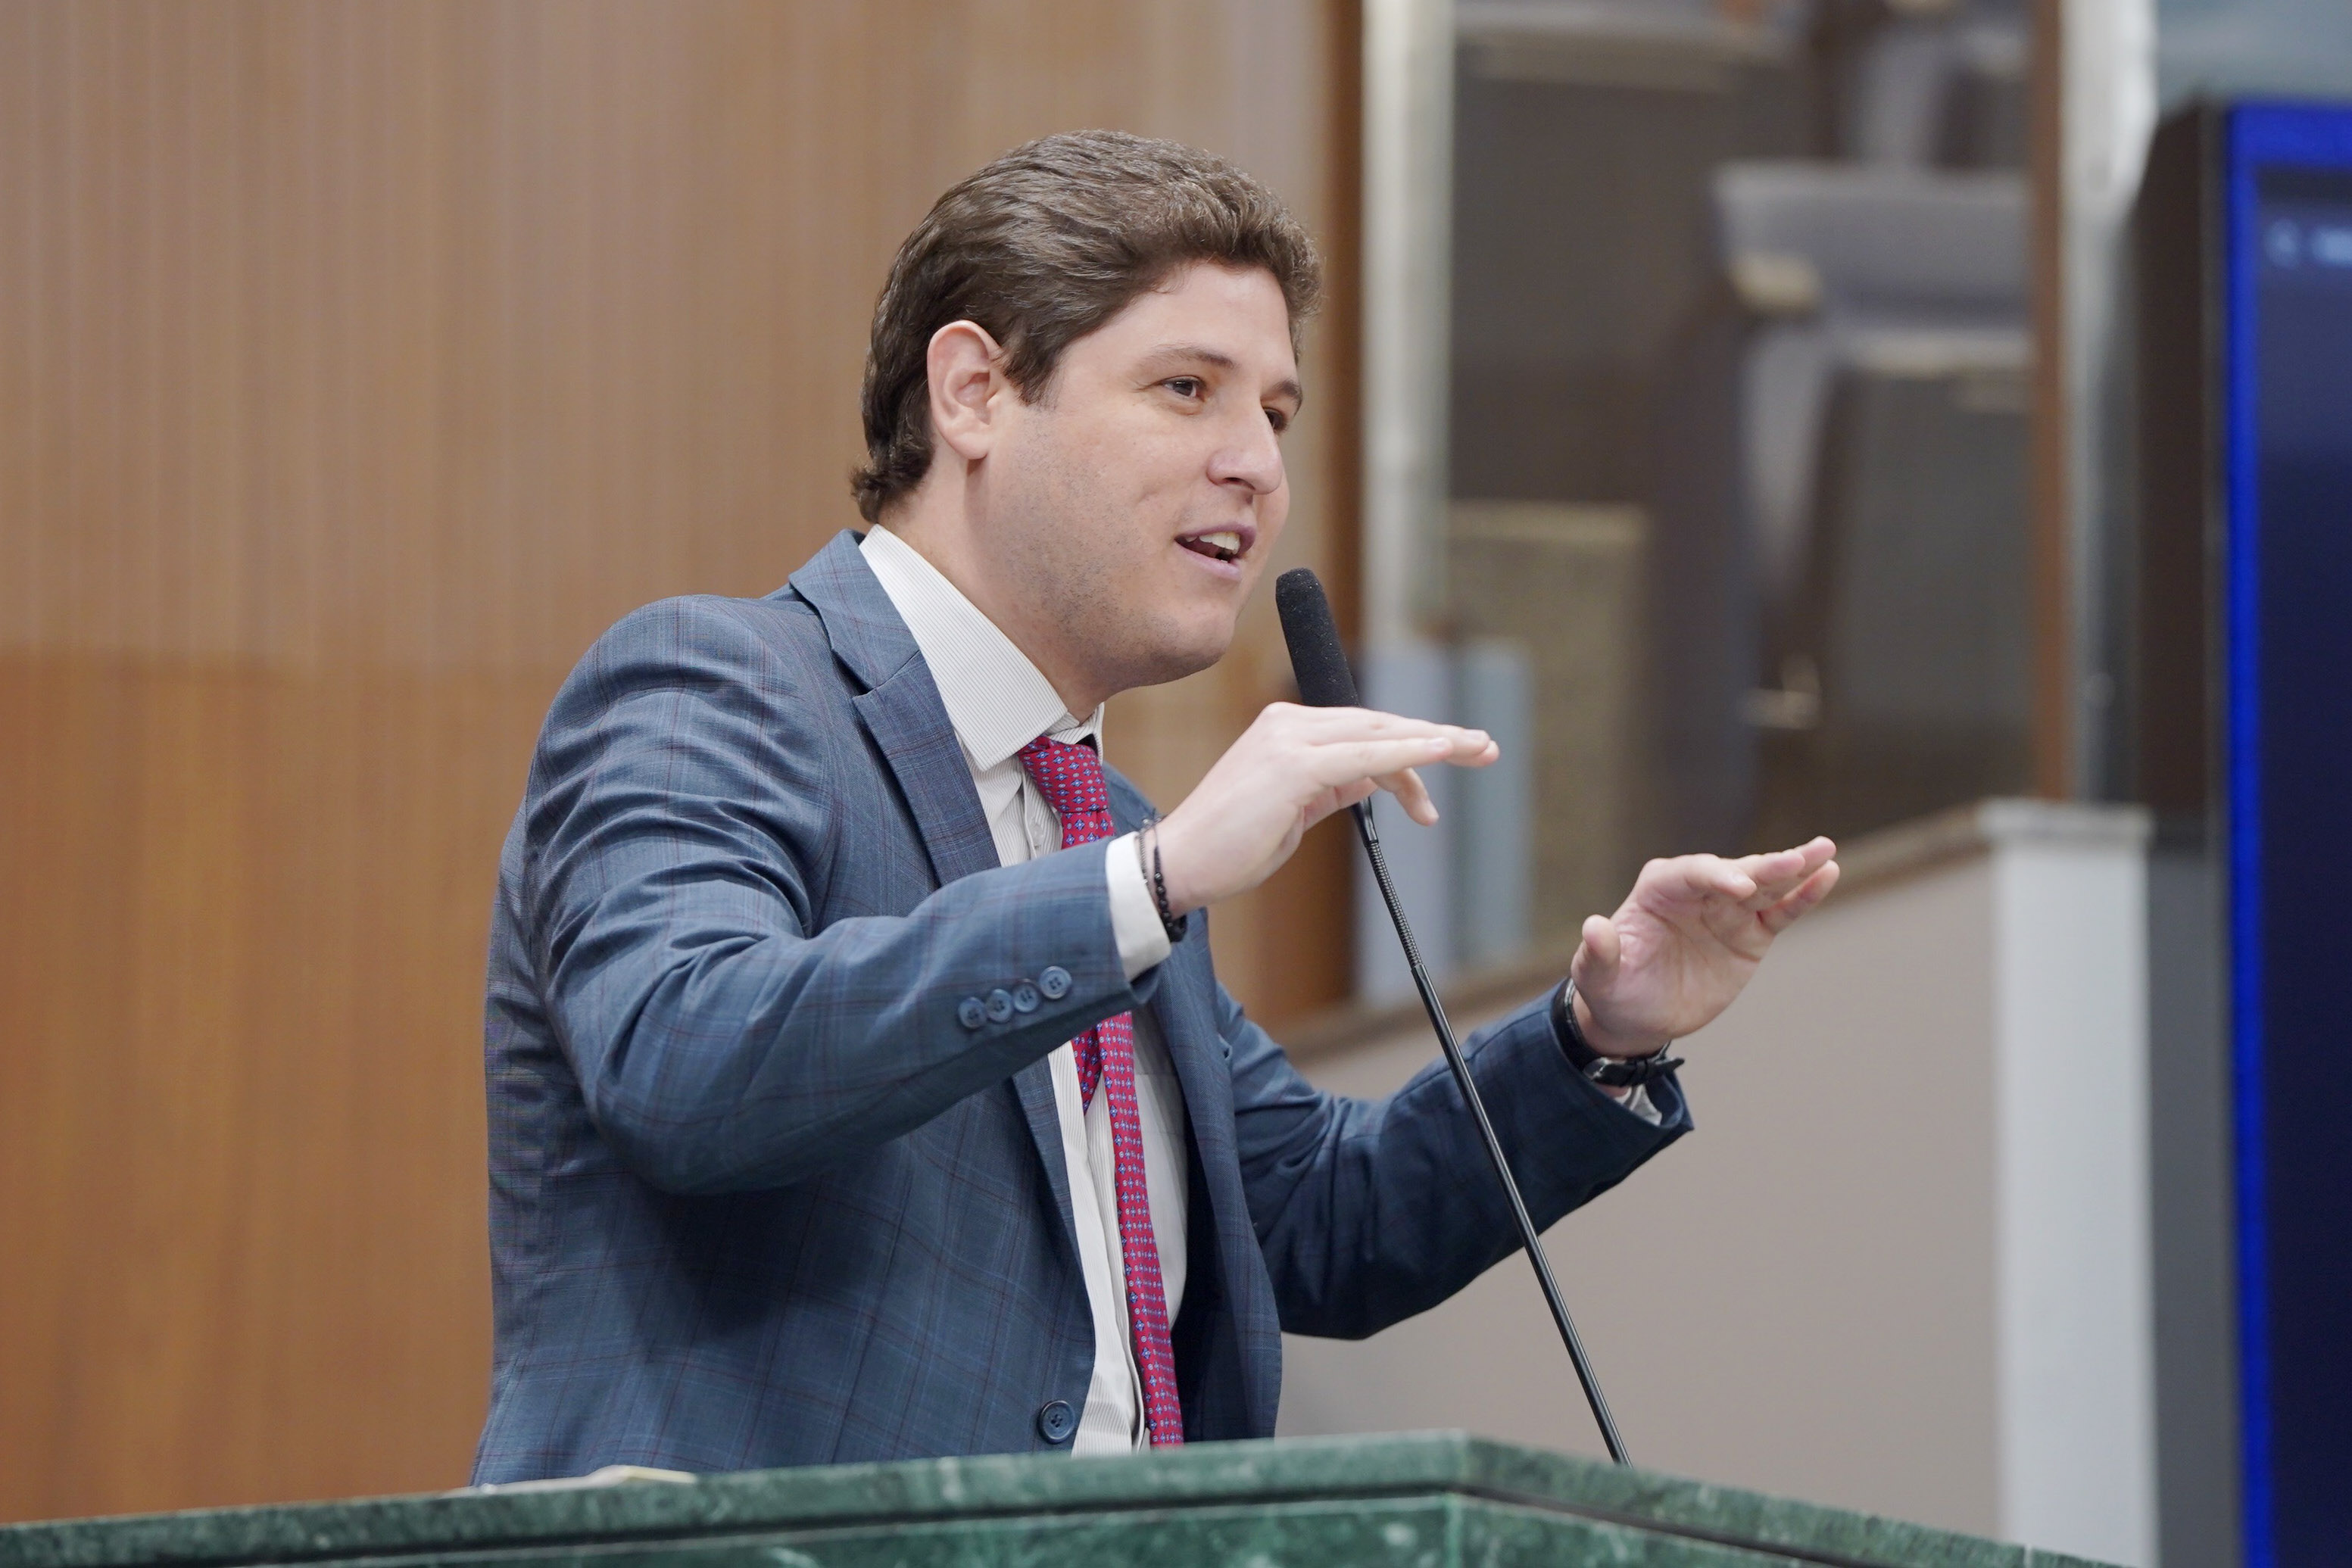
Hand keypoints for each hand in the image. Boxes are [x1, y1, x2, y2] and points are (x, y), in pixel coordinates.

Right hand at [1155, 702, 1496, 913]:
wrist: (1180, 864)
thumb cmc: (1231, 846)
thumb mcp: (1296, 810)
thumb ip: (1334, 786)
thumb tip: (1378, 776)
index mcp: (1285, 730)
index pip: (1364, 730)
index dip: (1413, 742)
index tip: (1456, 753)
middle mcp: (1287, 724)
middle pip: (1379, 724)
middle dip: (1436, 737)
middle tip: (1485, 748)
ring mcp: (1288, 740)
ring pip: (1379, 733)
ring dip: (1434, 742)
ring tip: (1476, 751)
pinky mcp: (1293, 765)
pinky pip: (1365, 755)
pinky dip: (1407, 752)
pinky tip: (1440, 751)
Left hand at [1570, 838, 1839, 1057]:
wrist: (1636, 1017)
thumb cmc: (1612, 989)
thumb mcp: (1596, 976)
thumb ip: (1599, 953)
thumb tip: (1594, 927)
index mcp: (1658, 890)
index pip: (1690, 874)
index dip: (1715, 876)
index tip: (1740, 890)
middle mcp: (1696, 891)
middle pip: (1734, 872)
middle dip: (1764, 867)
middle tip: (1795, 860)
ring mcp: (1727, 910)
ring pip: (1765, 885)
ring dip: (1794, 868)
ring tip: (1824, 851)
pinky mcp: (1751, 933)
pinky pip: (1781, 911)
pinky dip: (1803, 895)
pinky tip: (1827, 874)